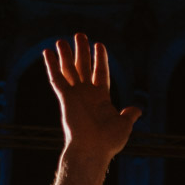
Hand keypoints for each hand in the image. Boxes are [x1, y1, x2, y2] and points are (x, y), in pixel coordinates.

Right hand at [43, 34, 141, 165]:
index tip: (99, 45)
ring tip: (61, 40)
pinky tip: (47, 52)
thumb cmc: (109, 141)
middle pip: (83, 67)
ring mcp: (75, 95)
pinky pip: (57, 78)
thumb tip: (137, 110)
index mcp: (101, 99)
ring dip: (65, 55)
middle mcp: (86, 95)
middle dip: (81, 51)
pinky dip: (52, 65)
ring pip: (69, 70)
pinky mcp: (65, 97)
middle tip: (79, 35)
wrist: (93, 149)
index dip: (100, 59)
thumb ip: (129, 115)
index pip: (100, 73)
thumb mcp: (124, 125)